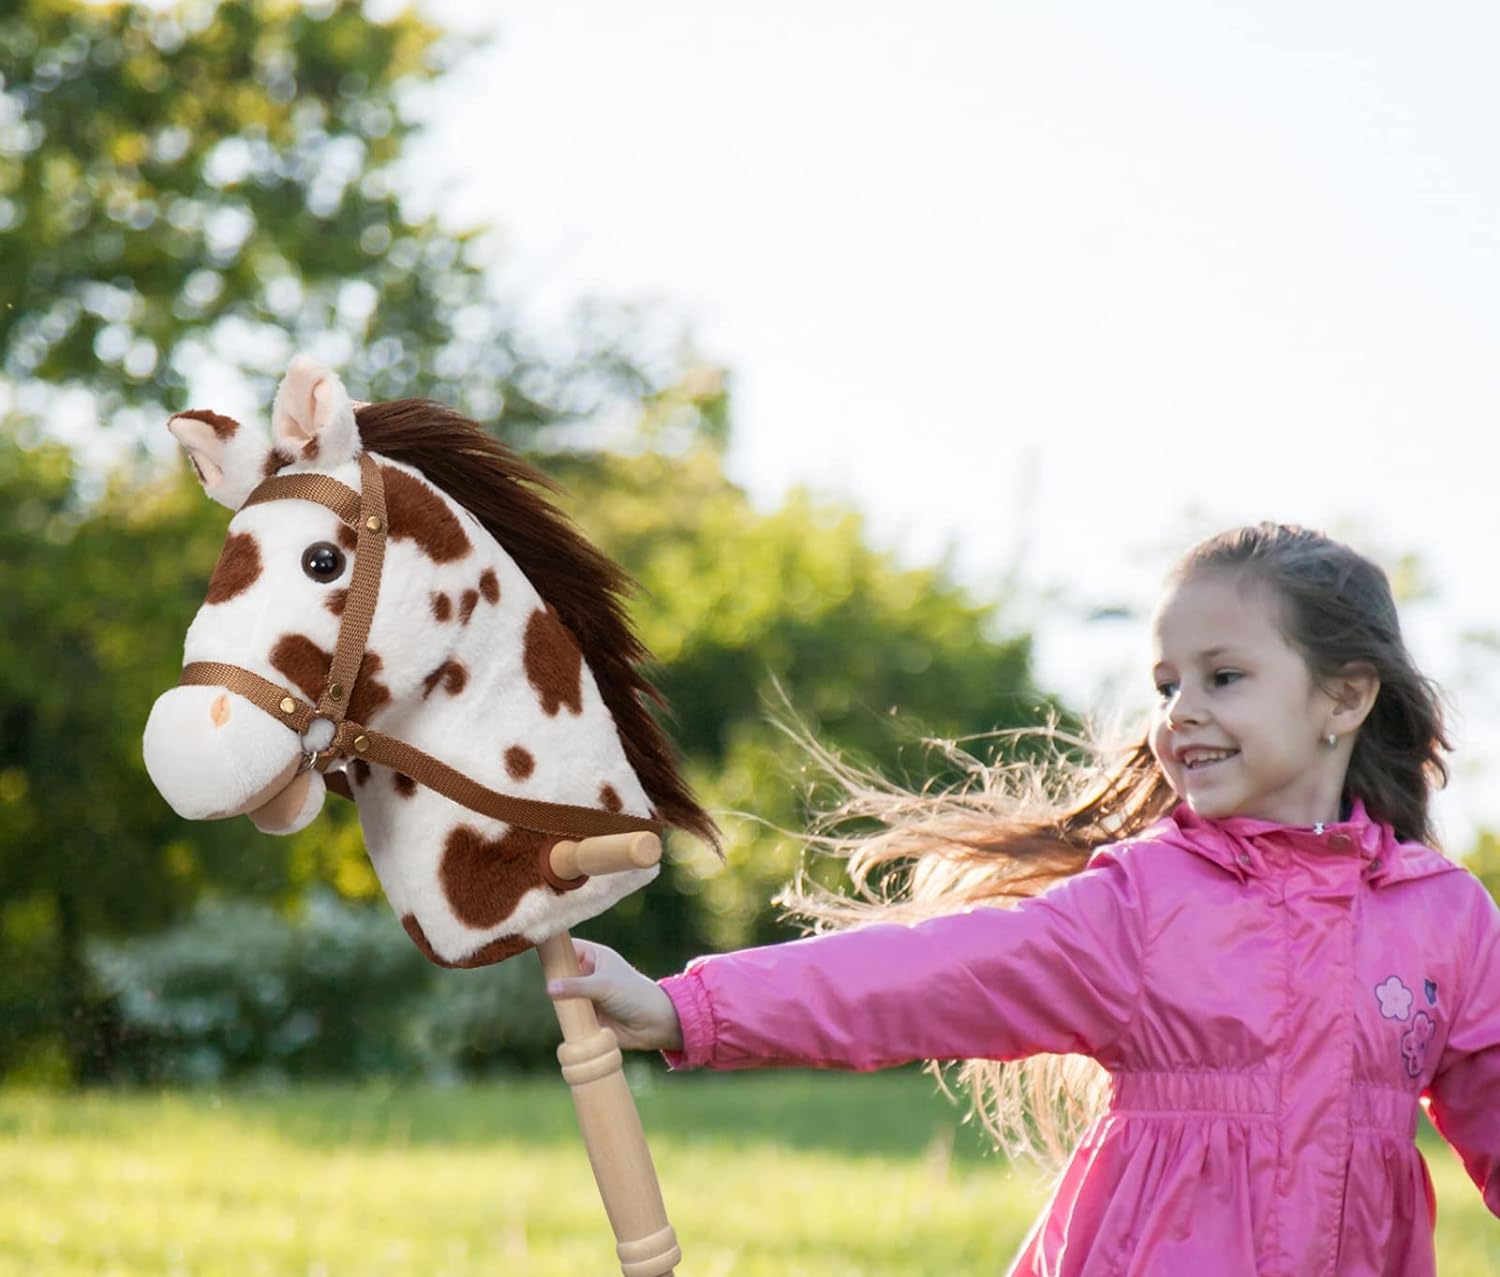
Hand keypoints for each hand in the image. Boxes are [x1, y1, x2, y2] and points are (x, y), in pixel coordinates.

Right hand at [546, 939, 684, 1052]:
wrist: (655, 1024)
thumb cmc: (635, 995)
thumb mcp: (605, 986)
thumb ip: (577, 987)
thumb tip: (549, 989)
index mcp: (596, 956)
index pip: (568, 947)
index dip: (553, 948)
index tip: (533, 949)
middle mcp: (589, 973)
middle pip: (561, 972)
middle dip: (551, 977)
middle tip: (540, 981)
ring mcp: (587, 995)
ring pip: (563, 994)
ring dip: (557, 999)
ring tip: (552, 1002)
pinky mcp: (588, 1015)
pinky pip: (568, 1014)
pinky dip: (563, 1016)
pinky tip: (557, 1018)